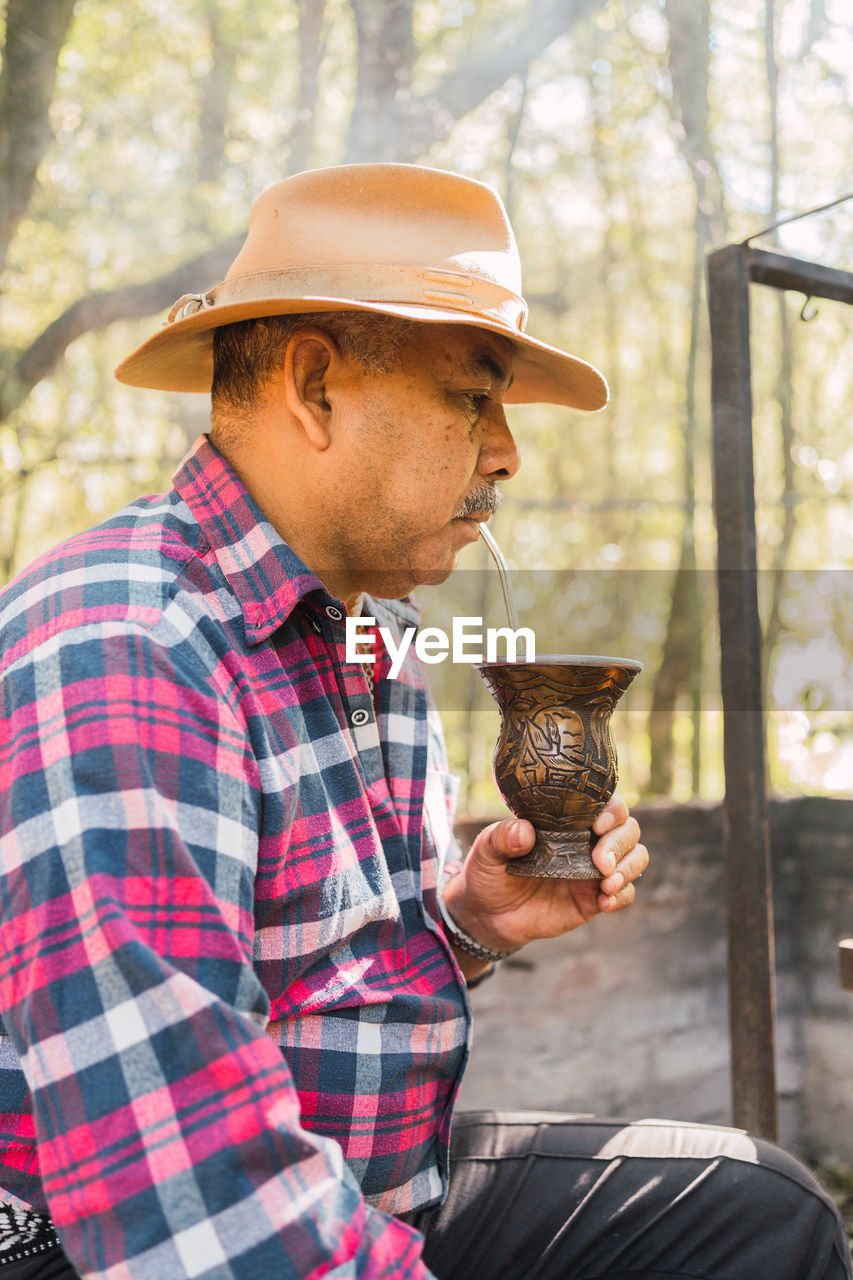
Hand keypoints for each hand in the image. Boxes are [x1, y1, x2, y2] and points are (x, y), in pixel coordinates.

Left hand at [443, 791, 647, 956]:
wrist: (487, 915)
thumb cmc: (488, 872)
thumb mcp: (486, 850)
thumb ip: (502, 837)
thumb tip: (524, 831)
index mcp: (566, 819)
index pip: (604, 802)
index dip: (612, 808)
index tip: (598, 823)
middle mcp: (587, 840)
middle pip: (628, 829)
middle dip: (620, 842)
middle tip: (600, 862)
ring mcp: (594, 869)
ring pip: (635, 858)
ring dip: (628, 868)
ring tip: (606, 884)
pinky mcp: (594, 898)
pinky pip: (626, 893)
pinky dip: (623, 896)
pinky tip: (604, 902)